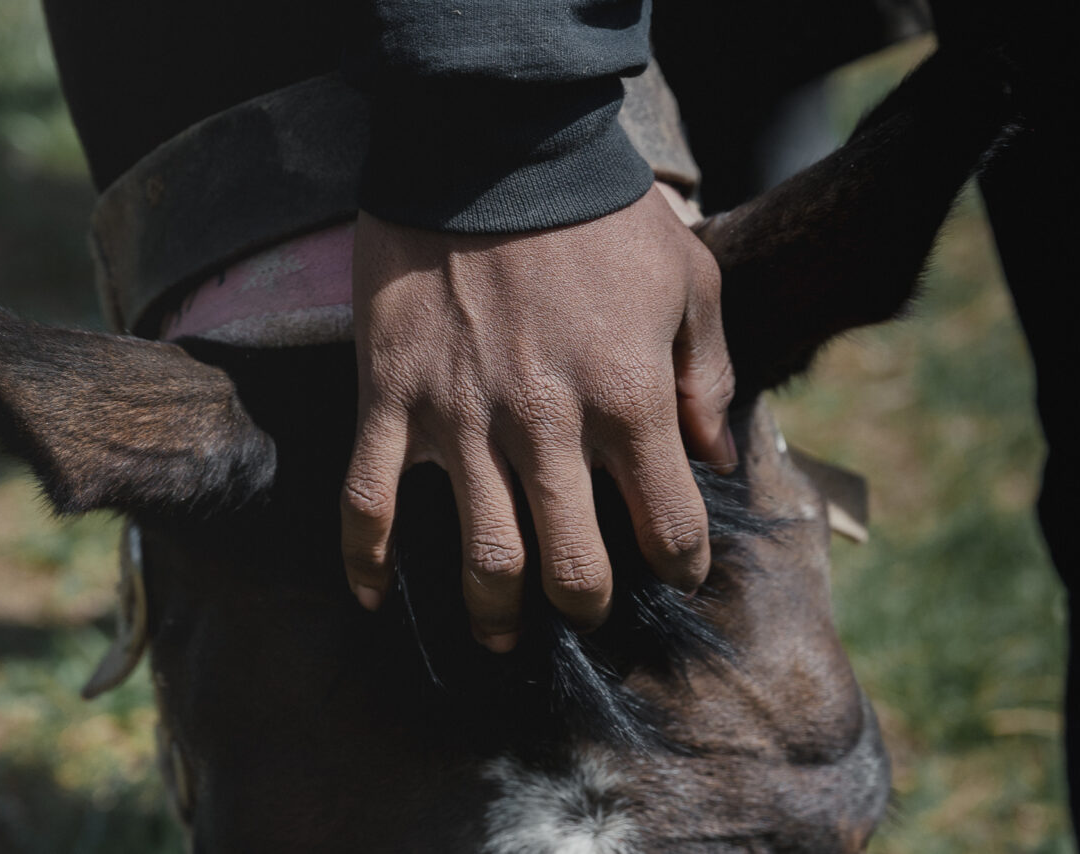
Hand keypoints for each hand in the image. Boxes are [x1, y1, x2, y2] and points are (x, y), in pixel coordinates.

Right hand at [341, 186, 735, 649]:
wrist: (492, 144)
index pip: (669, 526)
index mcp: (628, 400)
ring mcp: (462, 421)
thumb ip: (706, 375)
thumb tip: (715, 455)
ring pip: (481, 557)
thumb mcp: (690, 280)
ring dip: (496, 613)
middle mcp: (548, 428)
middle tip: (587, 606)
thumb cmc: (601, 214)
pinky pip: (368, 502)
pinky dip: (364, 562)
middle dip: (589, 604)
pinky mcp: (391, 400)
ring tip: (503, 632)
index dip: (682, 564)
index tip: (677, 569)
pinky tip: (374, 597)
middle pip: (574, 568)